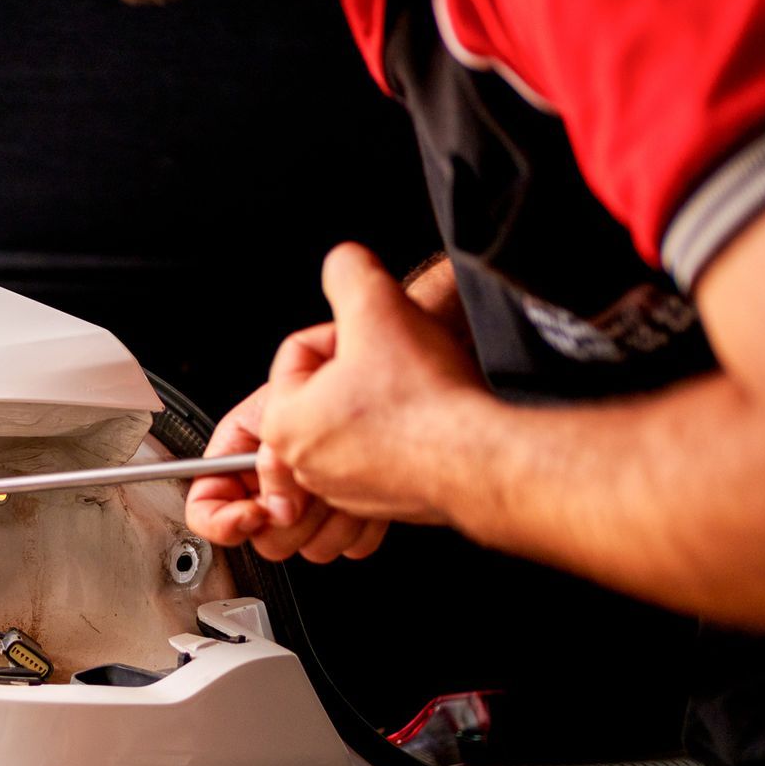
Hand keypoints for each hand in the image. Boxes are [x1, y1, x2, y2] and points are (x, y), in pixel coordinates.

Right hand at [184, 335, 391, 562]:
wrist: (435, 395)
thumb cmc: (380, 378)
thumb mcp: (293, 405)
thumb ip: (266, 456)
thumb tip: (276, 505)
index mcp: (254, 436)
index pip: (206, 489)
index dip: (220, 512)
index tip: (253, 513)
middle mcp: (282, 467)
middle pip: (255, 527)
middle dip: (286, 516)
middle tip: (312, 488)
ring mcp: (318, 493)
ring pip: (300, 544)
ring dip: (328, 521)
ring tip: (349, 483)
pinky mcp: (353, 511)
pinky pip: (342, 546)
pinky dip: (359, 528)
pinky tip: (371, 498)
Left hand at [259, 244, 489, 523]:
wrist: (482, 457)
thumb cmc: (424, 394)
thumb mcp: (377, 304)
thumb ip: (348, 270)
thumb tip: (342, 263)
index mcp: (282, 423)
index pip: (299, 351)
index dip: (345, 330)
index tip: (379, 338)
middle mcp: (305, 465)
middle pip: (324, 387)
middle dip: (362, 365)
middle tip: (400, 361)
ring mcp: (344, 489)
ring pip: (356, 419)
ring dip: (384, 398)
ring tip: (417, 391)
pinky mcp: (383, 502)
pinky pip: (386, 452)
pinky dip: (405, 434)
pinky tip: (430, 422)